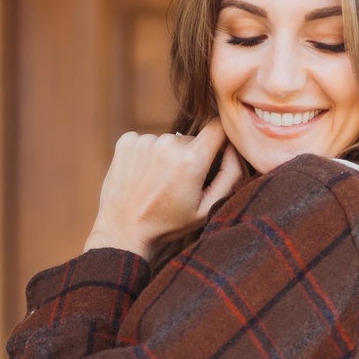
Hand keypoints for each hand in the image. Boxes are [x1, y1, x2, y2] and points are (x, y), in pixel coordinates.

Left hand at [84, 118, 245, 261]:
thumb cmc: (169, 223)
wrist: (124, 231)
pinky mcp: (126, 141)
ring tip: (158, 184)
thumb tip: (235, 147)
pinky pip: (149, 141)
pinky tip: (143, 178)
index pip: (218, 127)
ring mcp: (144, 140)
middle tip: (180, 185)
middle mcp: (168, 143)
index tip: (216, 155)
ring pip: (169, 142)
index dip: (221, 139)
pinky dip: (149, 156)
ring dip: (168, 158)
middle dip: (192, 157)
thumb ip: (231, 175)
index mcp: (191, 160)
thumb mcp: (208, 208)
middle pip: (192, 139)